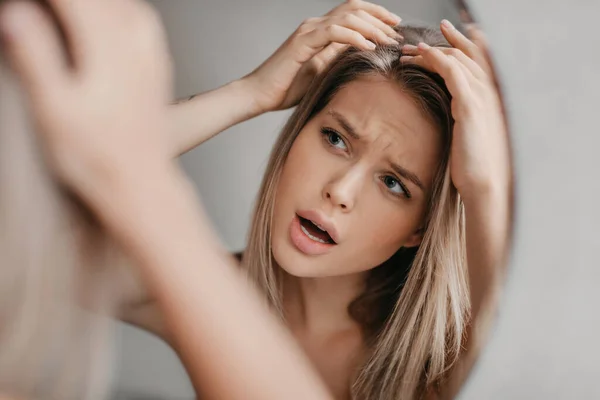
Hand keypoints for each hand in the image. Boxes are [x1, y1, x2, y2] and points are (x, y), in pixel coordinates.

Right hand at [0, 0, 173, 211]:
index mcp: (107, 51)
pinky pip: (145, 23)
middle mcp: (135, 49)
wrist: (141, 186)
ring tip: (74, 5)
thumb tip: (16, 14)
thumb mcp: (54, 110)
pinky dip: (124, 7)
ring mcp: (150, 61)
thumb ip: (35, 57)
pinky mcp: (156, 74)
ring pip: (127, 5)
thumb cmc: (99, 159)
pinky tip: (116, 13)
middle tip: (42, 5)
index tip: (22, 1)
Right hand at [243, 0, 401, 112]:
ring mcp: (308, 31)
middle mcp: (315, 25)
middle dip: (380, 17)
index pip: (353, 13)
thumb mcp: (322, 72)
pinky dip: (354, 37)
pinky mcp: (301, 42)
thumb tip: (364, 53)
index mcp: (320, 31)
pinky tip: (368, 47)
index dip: (377, 15)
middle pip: (354, 8)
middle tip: (397, 32)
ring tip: (387, 40)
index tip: (395, 28)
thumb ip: (338, 58)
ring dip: (372, 27)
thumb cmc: (287, 88)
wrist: (259, 95)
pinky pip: (334, 32)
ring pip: (347, 17)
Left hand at [400, 20, 510, 202]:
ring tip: (408, 51)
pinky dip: (437, 60)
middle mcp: (490, 94)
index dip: (459, 46)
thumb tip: (445, 114)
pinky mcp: (470, 107)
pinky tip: (421, 56)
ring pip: (457, 60)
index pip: (477, 61)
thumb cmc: (473, 167)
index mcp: (491, 100)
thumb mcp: (468, 137)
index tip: (435, 42)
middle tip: (412, 46)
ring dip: (431, 52)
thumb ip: (461, 119)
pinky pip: (453, 73)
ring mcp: (482, 99)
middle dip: (441, 45)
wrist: (483, 185)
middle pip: (467, 54)